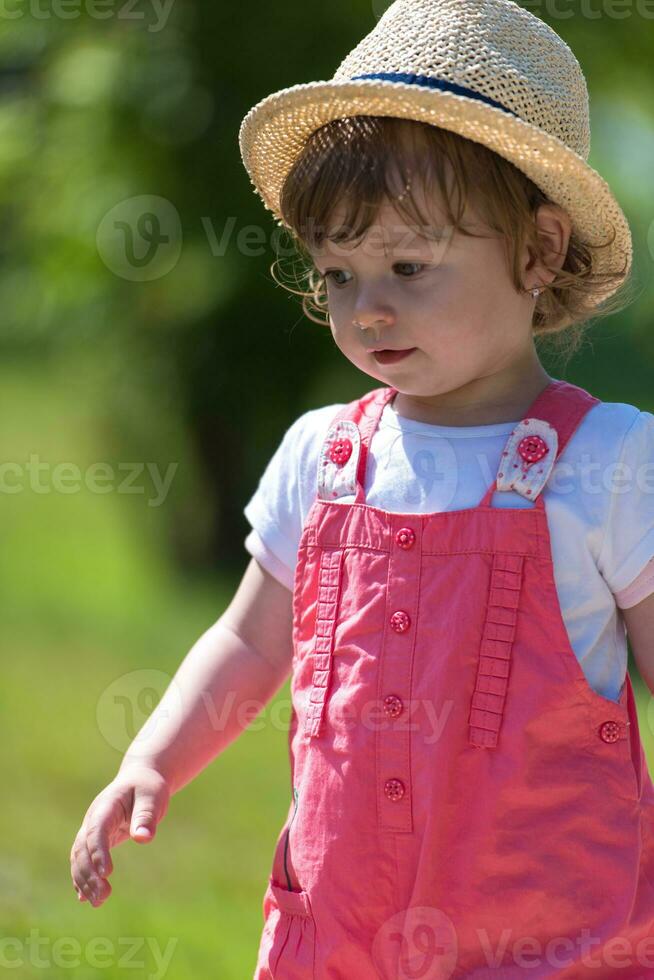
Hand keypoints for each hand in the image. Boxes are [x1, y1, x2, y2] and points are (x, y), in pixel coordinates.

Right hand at [70, 766, 169, 907]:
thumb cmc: (147, 787)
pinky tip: (83, 898)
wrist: (139, 780)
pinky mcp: (95, 840)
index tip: (106, 873)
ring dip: (85, 880)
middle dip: (89, 873)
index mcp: (106, 806)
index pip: (97, 830)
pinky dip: (81, 878)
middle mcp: (93, 819)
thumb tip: (143, 839)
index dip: (99, 851)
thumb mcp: (152, 796)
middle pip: (83, 849)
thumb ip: (146, 816)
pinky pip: (83, 860)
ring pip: (79, 858)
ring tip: (98, 901)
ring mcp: (91, 830)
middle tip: (102, 896)